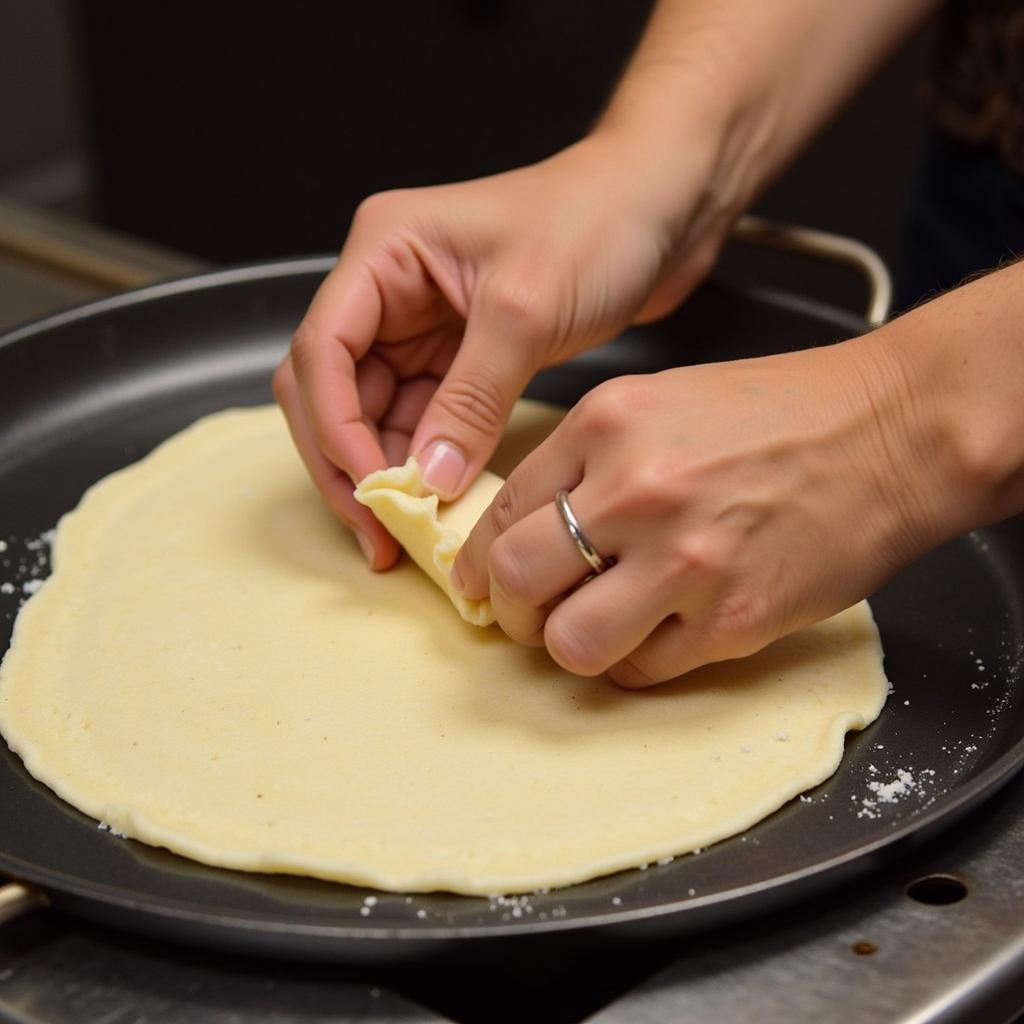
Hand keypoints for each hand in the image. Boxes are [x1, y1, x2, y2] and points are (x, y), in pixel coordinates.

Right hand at [274, 129, 728, 567]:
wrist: (661, 207)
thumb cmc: (598, 220)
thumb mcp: (526, 310)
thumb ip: (470, 399)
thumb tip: (427, 481)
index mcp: (384, 251)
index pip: (323, 349)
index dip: (335, 427)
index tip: (372, 489)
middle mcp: (388, 288)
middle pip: (332, 388)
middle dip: (348, 460)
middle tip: (376, 531)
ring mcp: (420, 325)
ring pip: (373, 412)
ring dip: (384, 470)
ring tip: (406, 531)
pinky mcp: (458, 355)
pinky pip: (421, 418)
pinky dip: (424, 460)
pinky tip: (437, 501)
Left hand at [453, 337, 945, 685]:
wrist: (892, 430)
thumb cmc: (779, 414)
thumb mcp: (660, 403)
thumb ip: (586, 461)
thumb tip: (526, 531)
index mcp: (607, 423)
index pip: (501, 511)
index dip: (478, 561)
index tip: (481, 583)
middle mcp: (635, 489)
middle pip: (515, 577)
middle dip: (509, 610)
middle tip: (527, 615)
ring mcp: (685, 560)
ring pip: (570, 643)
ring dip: (569, 647)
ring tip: (593, 630)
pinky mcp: (732, 619)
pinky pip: (643, 670)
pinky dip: (636, 661)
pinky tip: (658, 632)